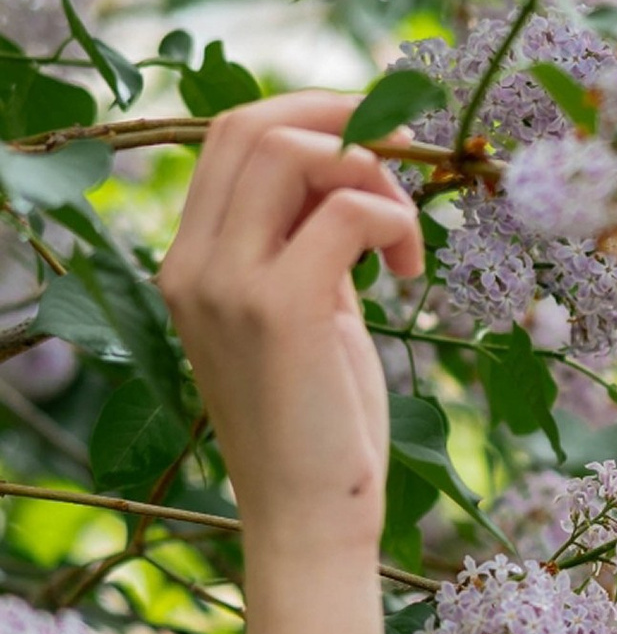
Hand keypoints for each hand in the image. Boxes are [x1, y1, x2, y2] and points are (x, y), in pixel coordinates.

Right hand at [159, 91, 423, 572]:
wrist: (309, 521)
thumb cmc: (319, 429)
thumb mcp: (304, 321)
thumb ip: (304, 251)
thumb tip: (349, 186)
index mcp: (189, 262)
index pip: (229, 137)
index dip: (307, 112)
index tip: (376, 134)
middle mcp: (193, 264)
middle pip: (254, 127)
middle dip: (342, 119)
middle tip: (410, 154)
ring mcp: (229, 283)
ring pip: (294, 155)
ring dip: (373, 173)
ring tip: (407, 242)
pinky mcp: (282, 308)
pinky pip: (347, 210)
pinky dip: (393, 218)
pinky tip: (409, 271)